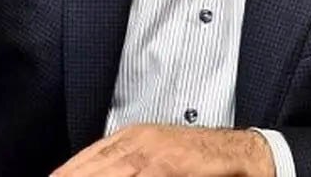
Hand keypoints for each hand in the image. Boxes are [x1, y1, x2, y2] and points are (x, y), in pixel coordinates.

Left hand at [52, 124, 275, 176]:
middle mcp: (138, 139)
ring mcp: (155, 149)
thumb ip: (132, 166)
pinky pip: (143, 176)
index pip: (88, 159)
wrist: (242, 153)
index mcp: (131, 137)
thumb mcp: (158, 160)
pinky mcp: (172, 162)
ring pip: (114, 170)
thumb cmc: (199, 160)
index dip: (68, 172)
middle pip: (94, 166)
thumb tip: (105, 170)